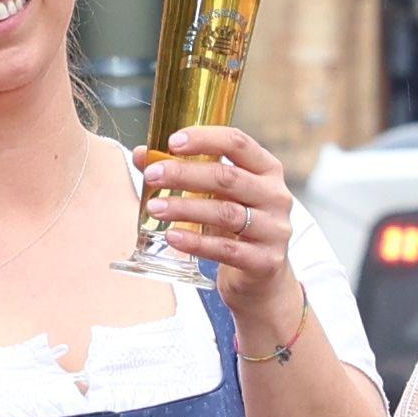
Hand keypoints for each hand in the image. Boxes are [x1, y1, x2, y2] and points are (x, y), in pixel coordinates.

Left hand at [138, 125, 306, 324]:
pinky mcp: (265, 261)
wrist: (261, 277)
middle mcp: (276, 195)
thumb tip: (142, 155)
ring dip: (185, 208)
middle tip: (152, 176)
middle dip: (185, 174)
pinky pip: (226, 250)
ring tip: (154, 208)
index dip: (205, 139)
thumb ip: (185, 172)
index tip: (172, 142)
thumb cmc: (235, 227)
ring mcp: (274, 229)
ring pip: (225, 213)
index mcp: (266, 170)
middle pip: (227, 178)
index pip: (237, 143)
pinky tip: (172, 237)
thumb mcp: (215, 196)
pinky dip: (196, 242)